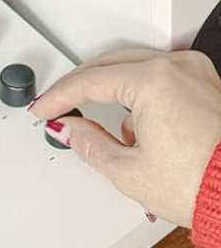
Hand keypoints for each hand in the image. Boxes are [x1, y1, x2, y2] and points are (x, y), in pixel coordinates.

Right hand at [30, 49, 220, 226]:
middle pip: (111, 64)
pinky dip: (137, 92)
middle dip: (79, 85)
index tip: (42, 110)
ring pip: (135, 66)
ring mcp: (197, 73)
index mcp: (155, 81)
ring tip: (90, 116)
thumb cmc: (200, 183)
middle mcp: (179, 68)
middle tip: (56, 105)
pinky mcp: (207, 85)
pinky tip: (129, 121)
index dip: (58, 97)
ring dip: (109, 87)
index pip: (90, 81)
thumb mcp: (126, 170)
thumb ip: (88, 143)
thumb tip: (70, 129)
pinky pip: (161, 76)